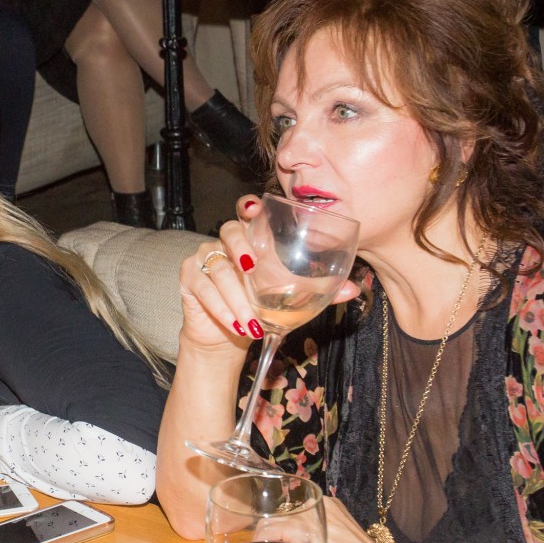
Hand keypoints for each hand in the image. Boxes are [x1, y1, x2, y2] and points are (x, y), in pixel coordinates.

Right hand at [179, 195, 358, 353]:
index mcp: (252, 239)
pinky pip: (204, 288)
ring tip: (253, 323)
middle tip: (252, 269)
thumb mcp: (293, 299)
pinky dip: (222, 309)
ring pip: (219, 270)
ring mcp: (205, 257)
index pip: (246, 211)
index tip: (253, 209)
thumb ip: (322, 291)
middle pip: (229, 231)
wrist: (231, 335)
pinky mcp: (189, 277)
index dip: (248, 206)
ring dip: (237, 299)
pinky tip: (237, 324)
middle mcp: (226, 242)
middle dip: (240, 248)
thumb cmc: (261, 308)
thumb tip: (354, 289)